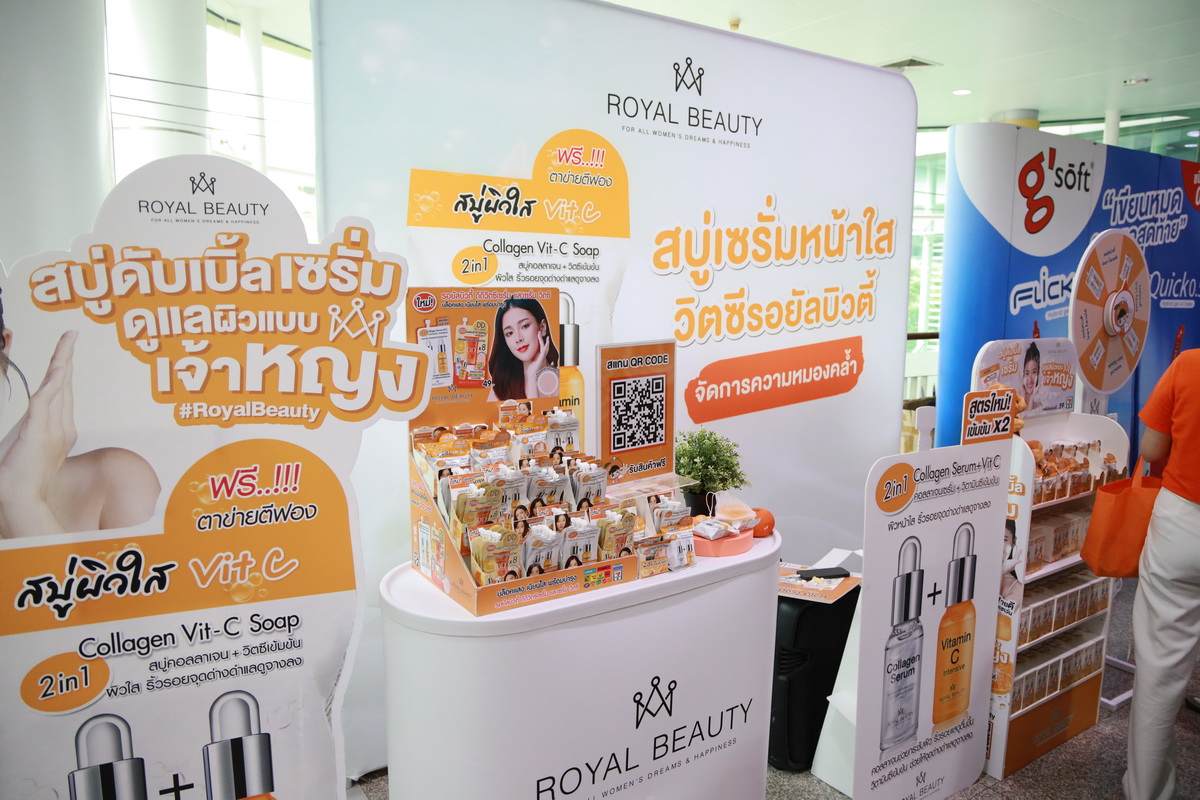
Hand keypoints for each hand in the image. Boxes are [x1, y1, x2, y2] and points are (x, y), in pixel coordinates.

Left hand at [0, 331, 77, 536]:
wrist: (21, 500)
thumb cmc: (22, 480)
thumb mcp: (29, 450)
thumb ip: (37, 432)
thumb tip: (37, 420)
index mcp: (60, 429)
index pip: (61, 392)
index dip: (64, 368)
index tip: (68, 349)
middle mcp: (62, 426)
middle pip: (64, 384)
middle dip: (67, 356)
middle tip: (72, 334)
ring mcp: (52, 430)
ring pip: (58, 388)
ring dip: (62, 362)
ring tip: (68, 341)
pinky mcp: (39, 434)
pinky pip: (46, 404)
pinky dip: (53, 385)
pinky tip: (57, 371)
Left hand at [523, 328, 553, 396]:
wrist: (532, 375)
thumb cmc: (530, 369)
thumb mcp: (528, 359)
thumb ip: (528, 354)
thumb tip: (523, 349)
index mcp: (539, 355)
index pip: (540, 346)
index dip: (539, 340)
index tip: (537, 335)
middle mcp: (542, 355)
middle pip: (543, 345)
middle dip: (542, 339)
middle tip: (540, 332)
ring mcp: (543, 356)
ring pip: (544, 346)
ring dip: (544, 340)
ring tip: (543, 335)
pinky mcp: (543, 358)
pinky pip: (545, 350)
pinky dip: (546, 346)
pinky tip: (546, 342)